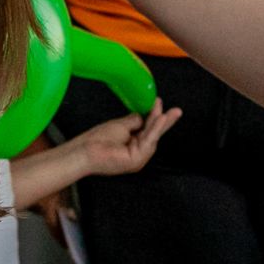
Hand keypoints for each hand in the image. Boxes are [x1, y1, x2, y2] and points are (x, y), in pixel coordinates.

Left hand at [67, 101, 181, 177]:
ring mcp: (138, 158)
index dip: (156, 117)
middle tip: (177, 110)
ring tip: (171, 112)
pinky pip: (149, 141)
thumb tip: (144, 115)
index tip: (159, 103)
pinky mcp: (136, 160)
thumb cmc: (98, 139)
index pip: (149, 130)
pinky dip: (155, 129)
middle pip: (154, 134)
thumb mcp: (121, 125)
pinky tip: (162, 119)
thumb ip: (135, 121)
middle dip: (165, 121)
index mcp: (134, 145)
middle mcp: (138, 153)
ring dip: (161, 123)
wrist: (85, 150)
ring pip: (153, 137)